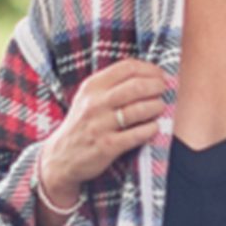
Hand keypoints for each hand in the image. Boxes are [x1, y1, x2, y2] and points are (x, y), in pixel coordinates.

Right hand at [41, 58, 171, 205]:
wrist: (61, 157)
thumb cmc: (82, 125)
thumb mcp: (88, 98)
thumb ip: (111, 85)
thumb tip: (147, 75)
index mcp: (92, 87)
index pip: (126, 68)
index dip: (149, 69)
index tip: (160, 74)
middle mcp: (95, 104)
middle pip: (135, 86)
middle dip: (156, 86)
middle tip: (164, 89)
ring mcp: (100, 125)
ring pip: (138, 110)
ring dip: (156, 107)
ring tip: (161, 107)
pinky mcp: (107, 146)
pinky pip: (136, 135)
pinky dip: (150, 129)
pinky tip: (155, 127)